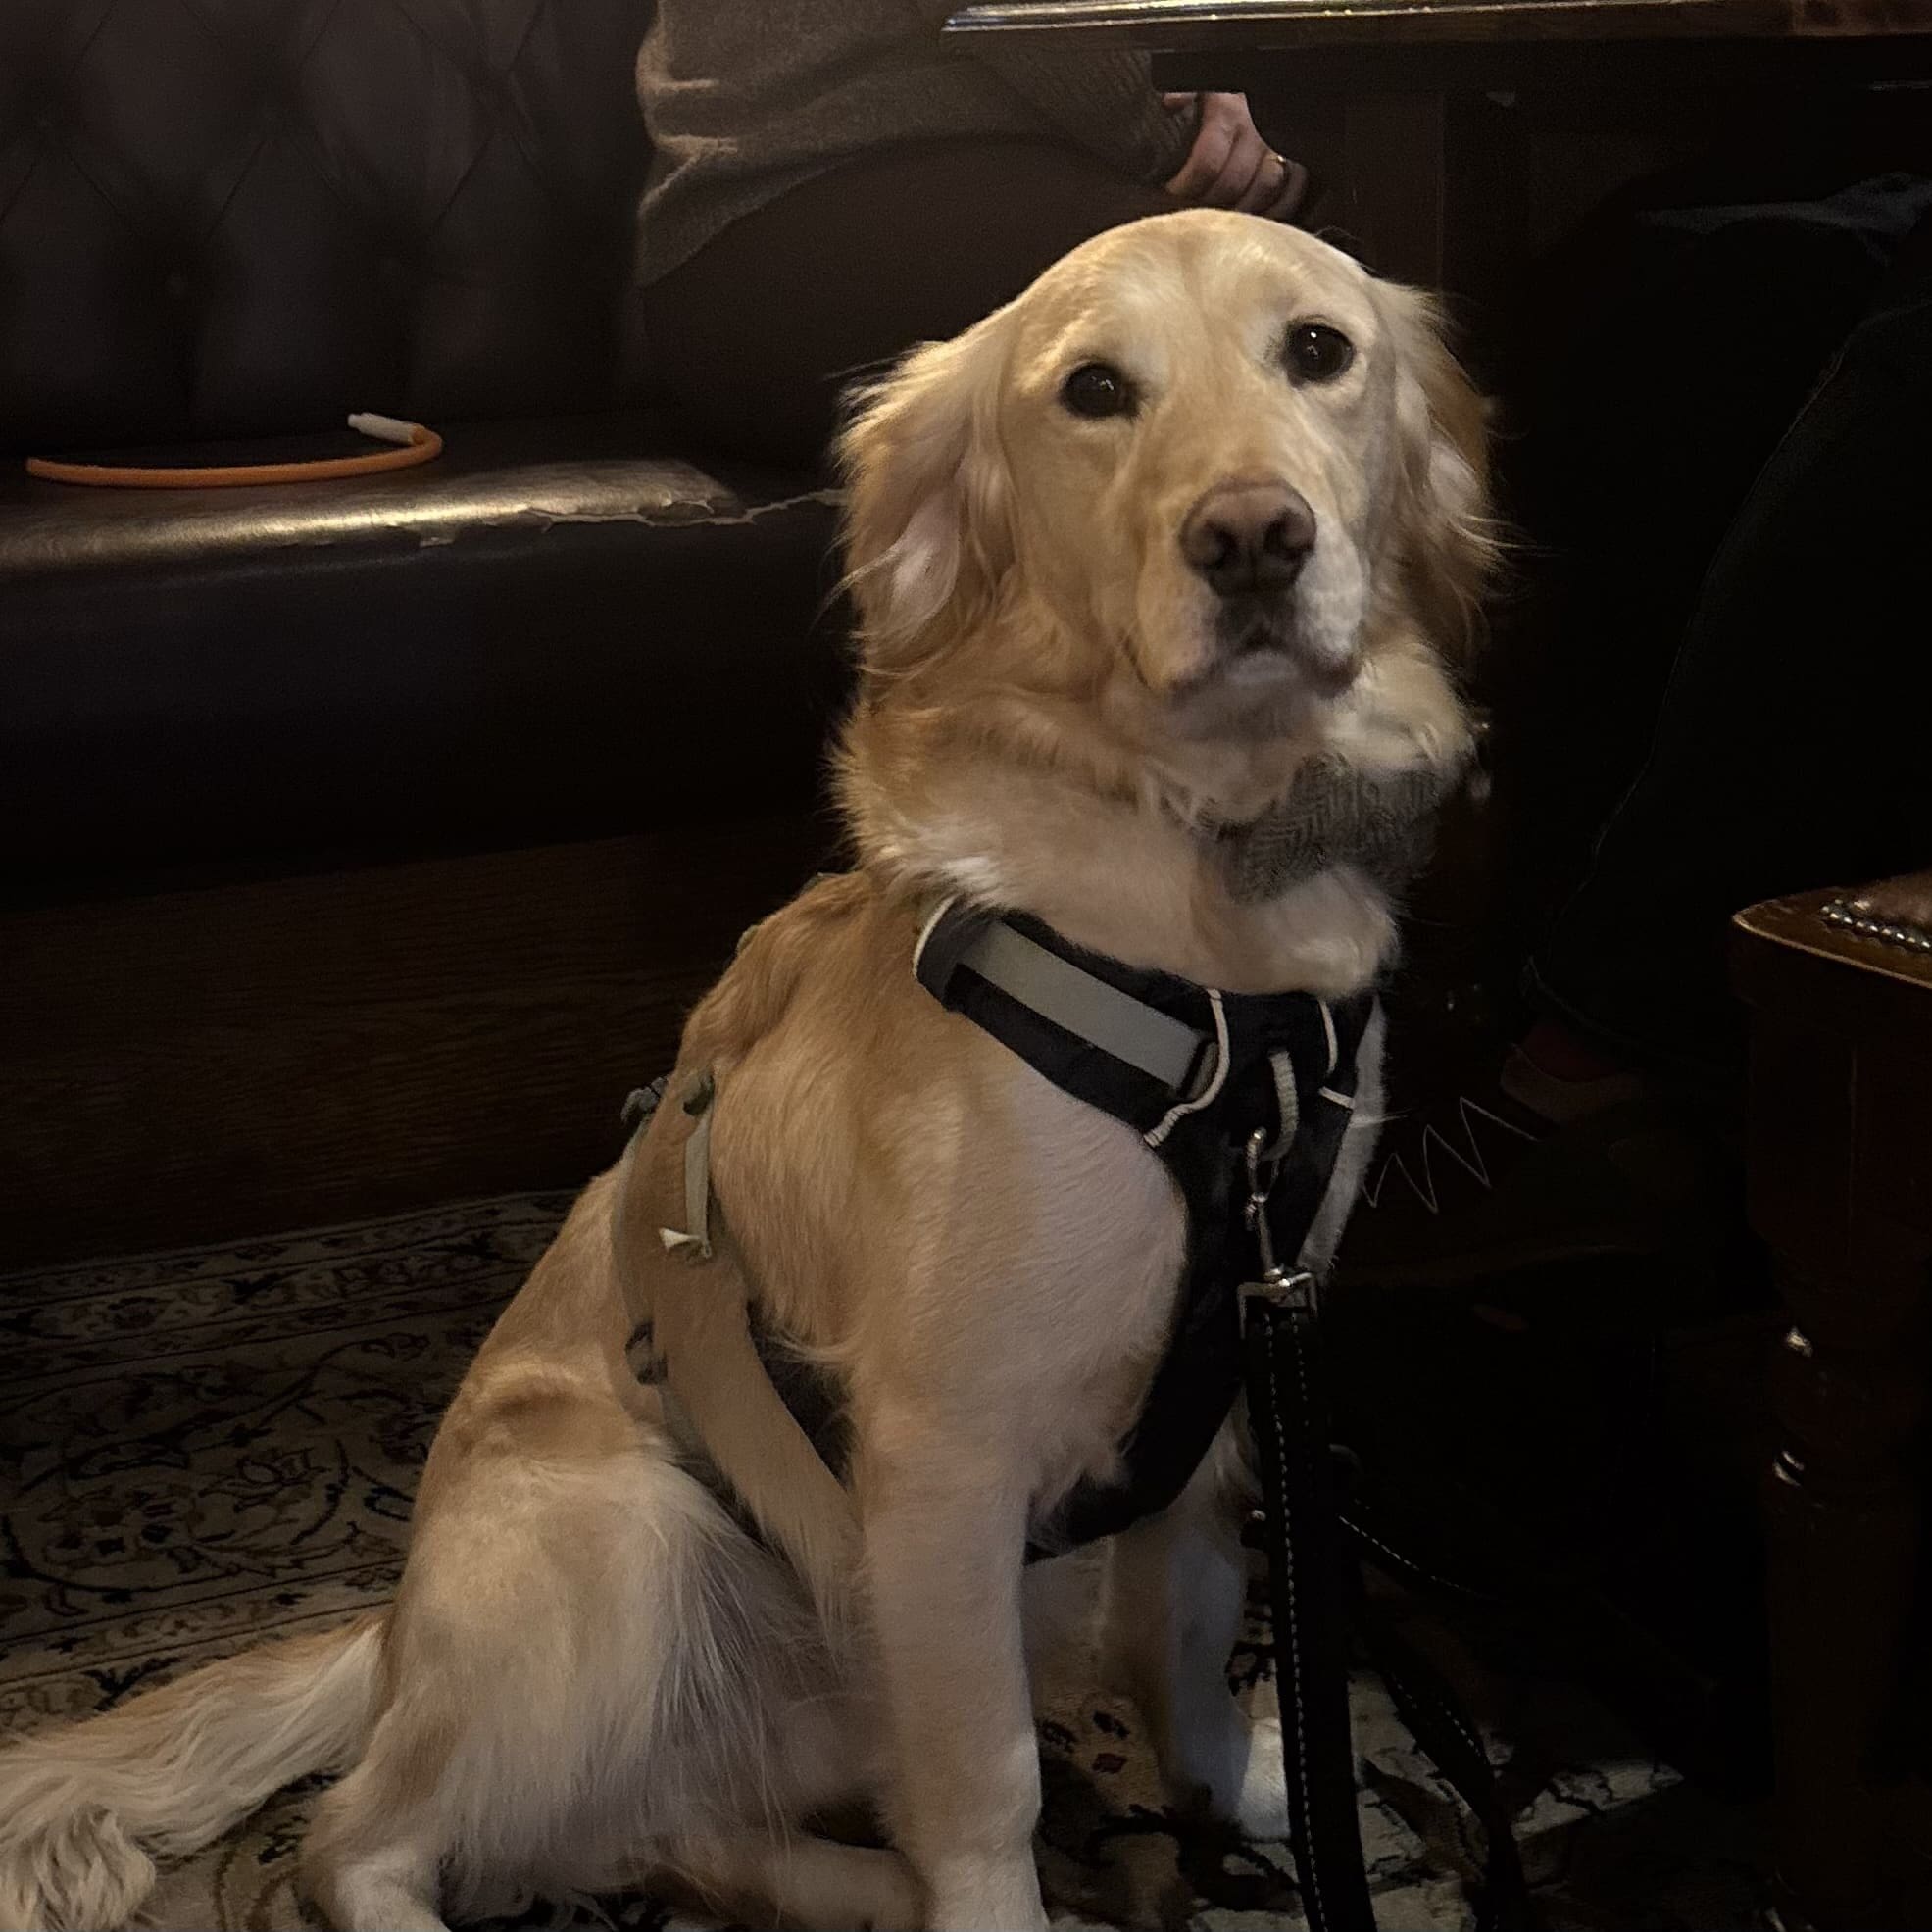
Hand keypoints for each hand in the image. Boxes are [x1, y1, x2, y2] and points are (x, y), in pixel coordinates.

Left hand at [1162, 92, 1306, 220]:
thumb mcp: (1197, 81)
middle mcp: (1257, 128)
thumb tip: (1170, 102)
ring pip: (1266, 188)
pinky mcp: (1297, 153)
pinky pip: (1294, 188)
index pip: (1207, 162)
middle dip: (1207, 202)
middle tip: (1190, 210)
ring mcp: (1280, 143)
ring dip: (1241, 210)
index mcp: (1228, 111)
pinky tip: (1256, 216)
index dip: (1186, 185)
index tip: (1171, 192)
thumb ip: (1183, 92)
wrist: (1253, 75)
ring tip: (1220, 218)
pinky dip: (1278, 208)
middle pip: (1234, 183)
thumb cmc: (1219, 87)